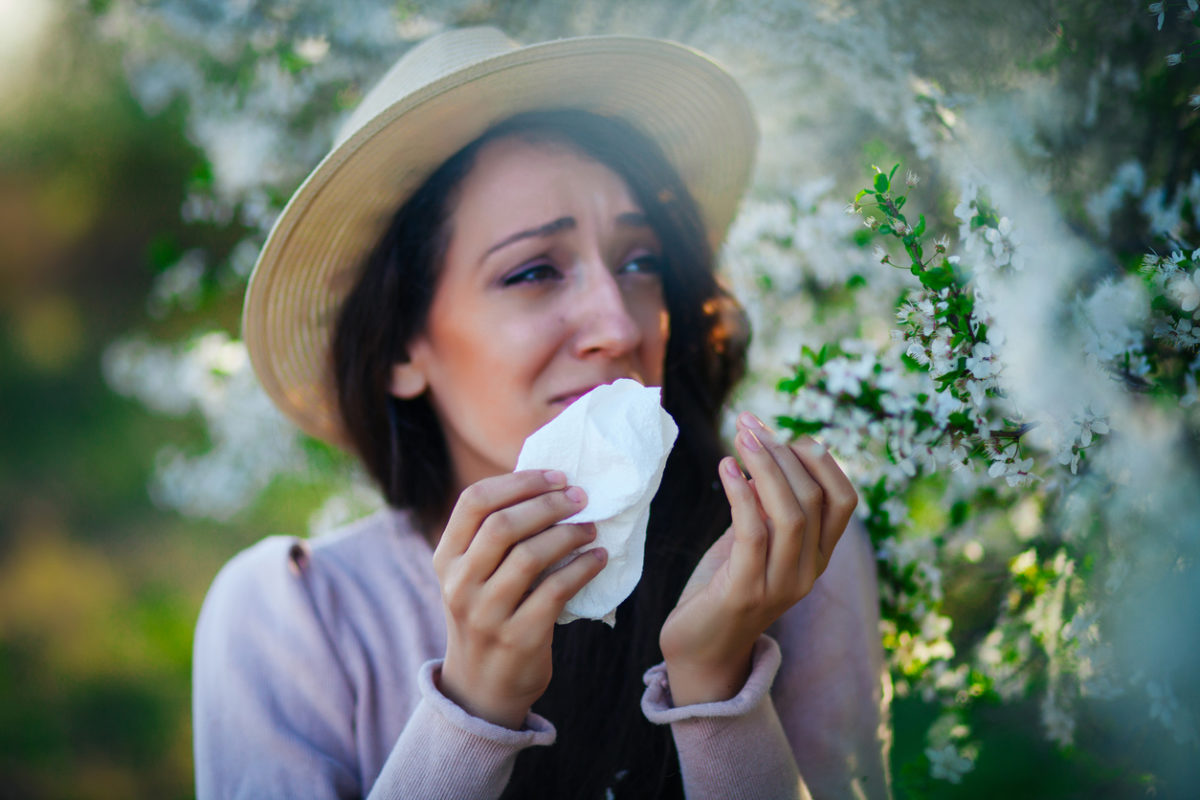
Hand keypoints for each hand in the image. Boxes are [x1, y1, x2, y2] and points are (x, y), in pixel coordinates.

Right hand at [433, 469, 606, 728]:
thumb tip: (550, 486)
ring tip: (590, 528)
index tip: (556, 476)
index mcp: (446, 559)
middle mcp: (459, 584)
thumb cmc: (487, 615)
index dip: (518, 481)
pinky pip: (556, 590)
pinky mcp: (518, 638)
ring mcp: (486, 614)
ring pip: (530, 556)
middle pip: (502, 525)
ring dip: (568, 534)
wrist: (481, 688)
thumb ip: (493, 537)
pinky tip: (598, 557)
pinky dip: (583, 567)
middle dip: (548, 504)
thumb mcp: (472, 577)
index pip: (474, 501)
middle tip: (581, 498)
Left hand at [659, 412, 857, 705]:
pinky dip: (741, 494)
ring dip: (764, 466)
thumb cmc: (723, 587)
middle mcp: (809, 571)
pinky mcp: (745, 592)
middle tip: (749, 426)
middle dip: (782, 452)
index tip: (779, 431)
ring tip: (740, 437)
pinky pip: (753, 533)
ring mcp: (781, 585)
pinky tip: (725, 469)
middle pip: (814, 498)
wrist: (699, 650)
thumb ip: (764, 505)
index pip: (844, 498)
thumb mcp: (752, 539)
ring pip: (790, 513)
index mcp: (818, 556)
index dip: (818, 458)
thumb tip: (763, 450)